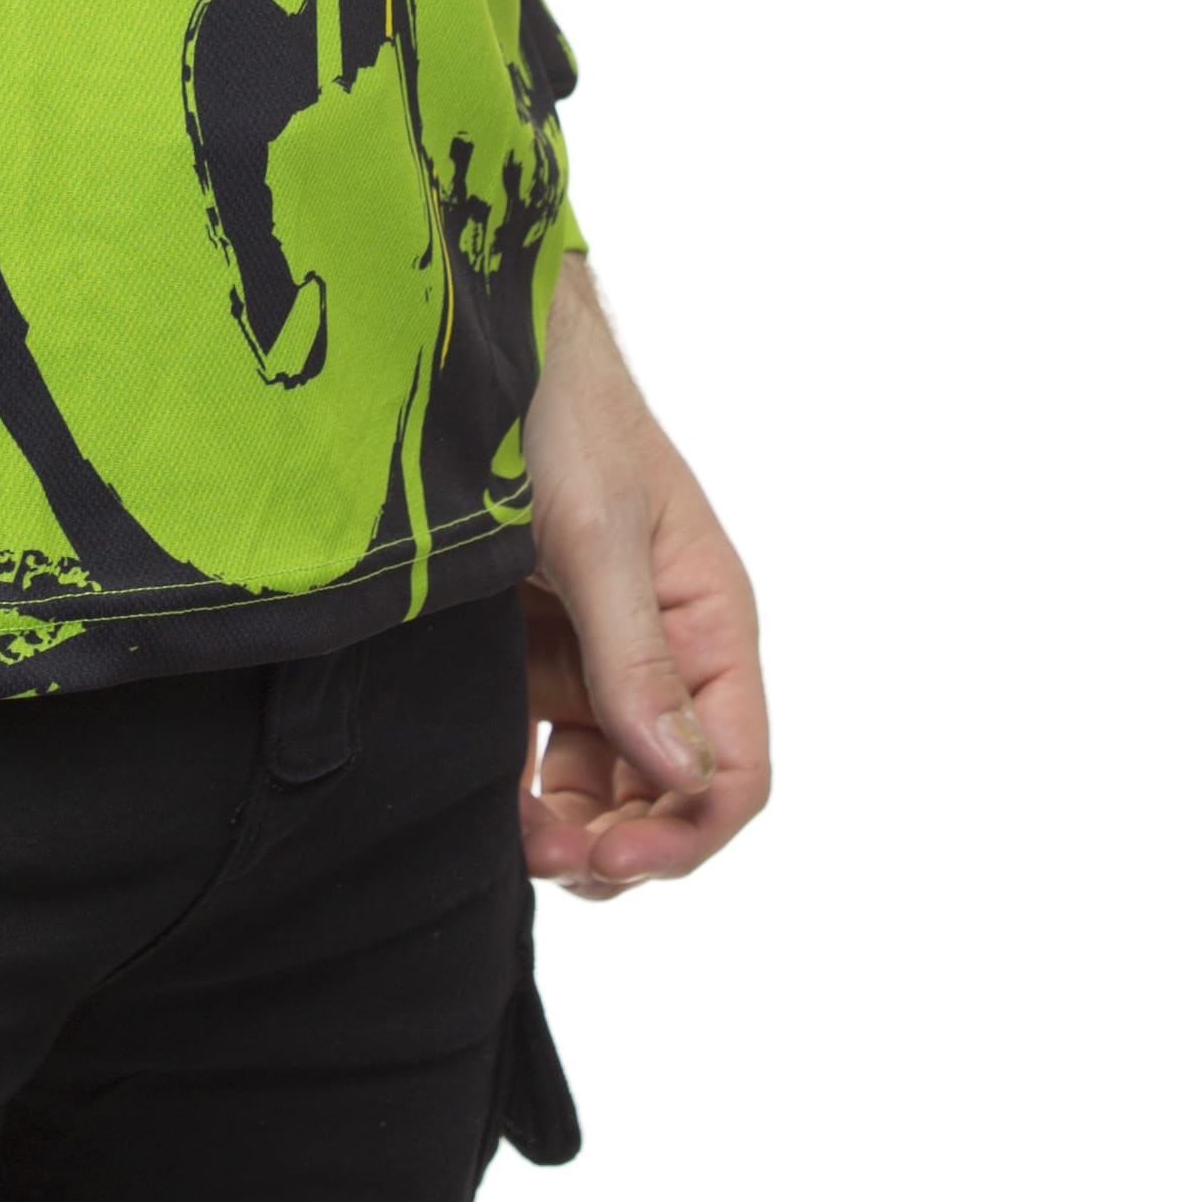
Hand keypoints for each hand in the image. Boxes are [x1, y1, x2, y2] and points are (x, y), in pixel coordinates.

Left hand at [518, 257, 770, 901]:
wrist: (466, 343)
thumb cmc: (557, 412)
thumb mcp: (596, 533)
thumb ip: (634, 655)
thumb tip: (681, 775)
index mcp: (709, 619)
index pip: (735, 768)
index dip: (685, 834)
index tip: (610, 858)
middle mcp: (666, 646)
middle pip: (671, 791)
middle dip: (621, 842)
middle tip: (545, 858)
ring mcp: (598, 648)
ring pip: (608, 781)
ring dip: (571, 826)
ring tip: (511, 837)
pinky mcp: (535, 644)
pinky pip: (545, 742)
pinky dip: (525, 784)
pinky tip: (487, 798)